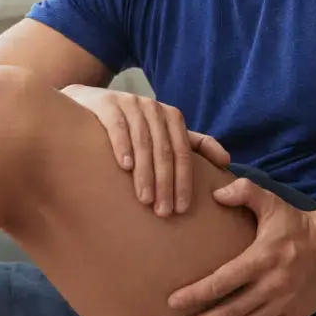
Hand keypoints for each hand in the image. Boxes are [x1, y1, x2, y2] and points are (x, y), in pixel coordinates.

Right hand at [62, 85, 229, 216]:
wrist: (89, 103)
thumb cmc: (131, 125)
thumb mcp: (163, 133)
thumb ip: (194, 145)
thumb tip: (226, 162)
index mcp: (171, 117)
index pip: (183, 153)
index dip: (184, 181)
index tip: (181, 209)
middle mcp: (154, 108)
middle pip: (164, 150)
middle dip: (165, 183)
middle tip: (163, 212)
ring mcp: (130, 104)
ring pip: (143, 142)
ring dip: (145, 172)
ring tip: (144, 199)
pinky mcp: (107, 105)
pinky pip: (118, 127)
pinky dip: (123, 146)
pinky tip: (125, 166)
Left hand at [168, 179, 315, 315]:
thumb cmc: (297, 224)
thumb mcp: (273, 202)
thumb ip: (245, 192)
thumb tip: (216, 193)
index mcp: (262, 258)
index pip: (223, 281)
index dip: (196, 294)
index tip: (173, 303)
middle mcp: (272, 285)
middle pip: (230, 311)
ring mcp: (283, 303)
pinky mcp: (293, 315)